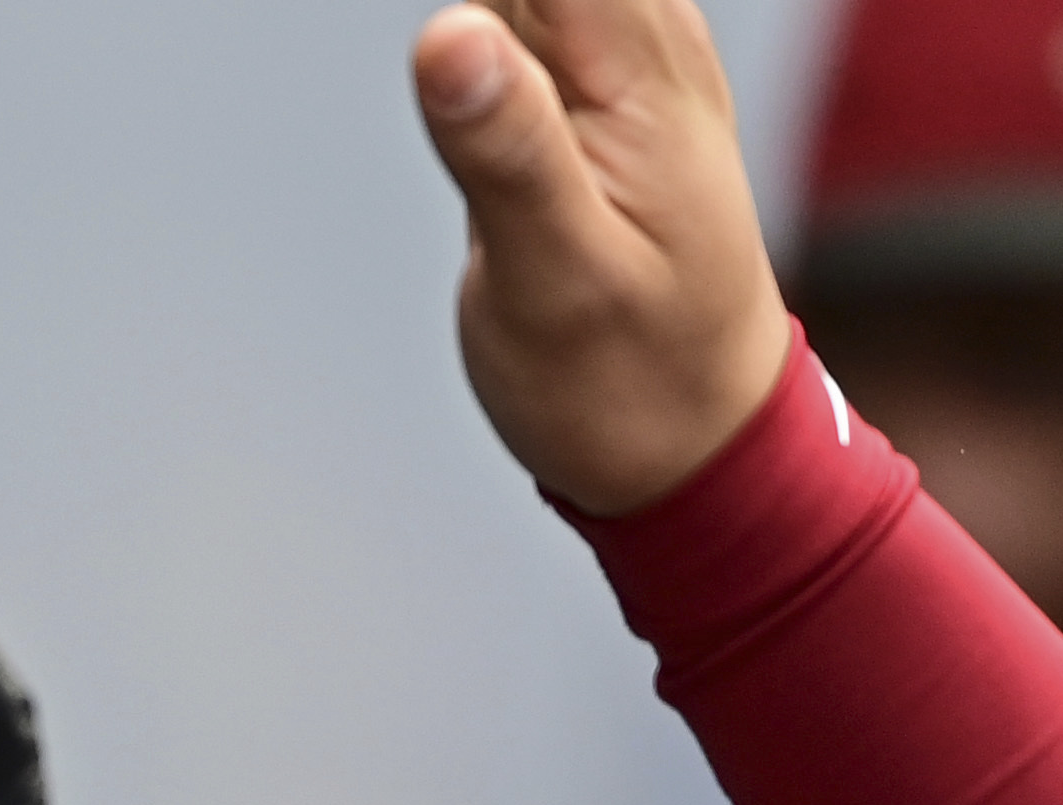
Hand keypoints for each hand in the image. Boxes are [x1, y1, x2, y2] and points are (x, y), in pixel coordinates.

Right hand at [412, 0, 794, 514]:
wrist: (697, 441)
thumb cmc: (624, 378)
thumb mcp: (556, 280)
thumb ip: (506, 152)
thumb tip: (445, 28)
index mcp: (633, 79)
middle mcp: (641, 50)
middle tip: (426, 5)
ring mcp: (624, 70)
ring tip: (440, 12)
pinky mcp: (594, 100)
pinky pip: (542, 0)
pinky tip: (471, 12)